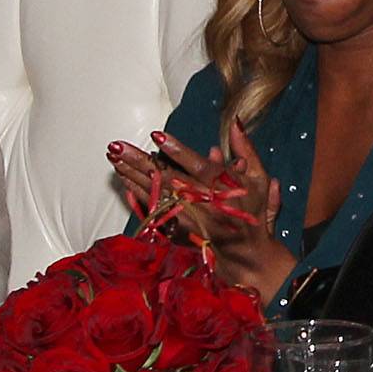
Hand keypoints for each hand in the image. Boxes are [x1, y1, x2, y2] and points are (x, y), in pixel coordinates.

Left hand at [110, 126, 299, 302]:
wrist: (245, 249)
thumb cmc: (252, 209)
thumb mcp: (258, 177)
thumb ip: (245, 148)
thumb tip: (234, 121)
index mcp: (221, 186)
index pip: (196, 165)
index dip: (177, 151)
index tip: (157, 136)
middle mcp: (200, 201)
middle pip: (165, 179)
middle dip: (139, 161)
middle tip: (117, 147)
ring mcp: (185, 215)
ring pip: (154, 193)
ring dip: (131, 174)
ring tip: (113, 158)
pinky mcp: (175, 225)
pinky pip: (151, 207)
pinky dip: (135, 192)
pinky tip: (123, 178)